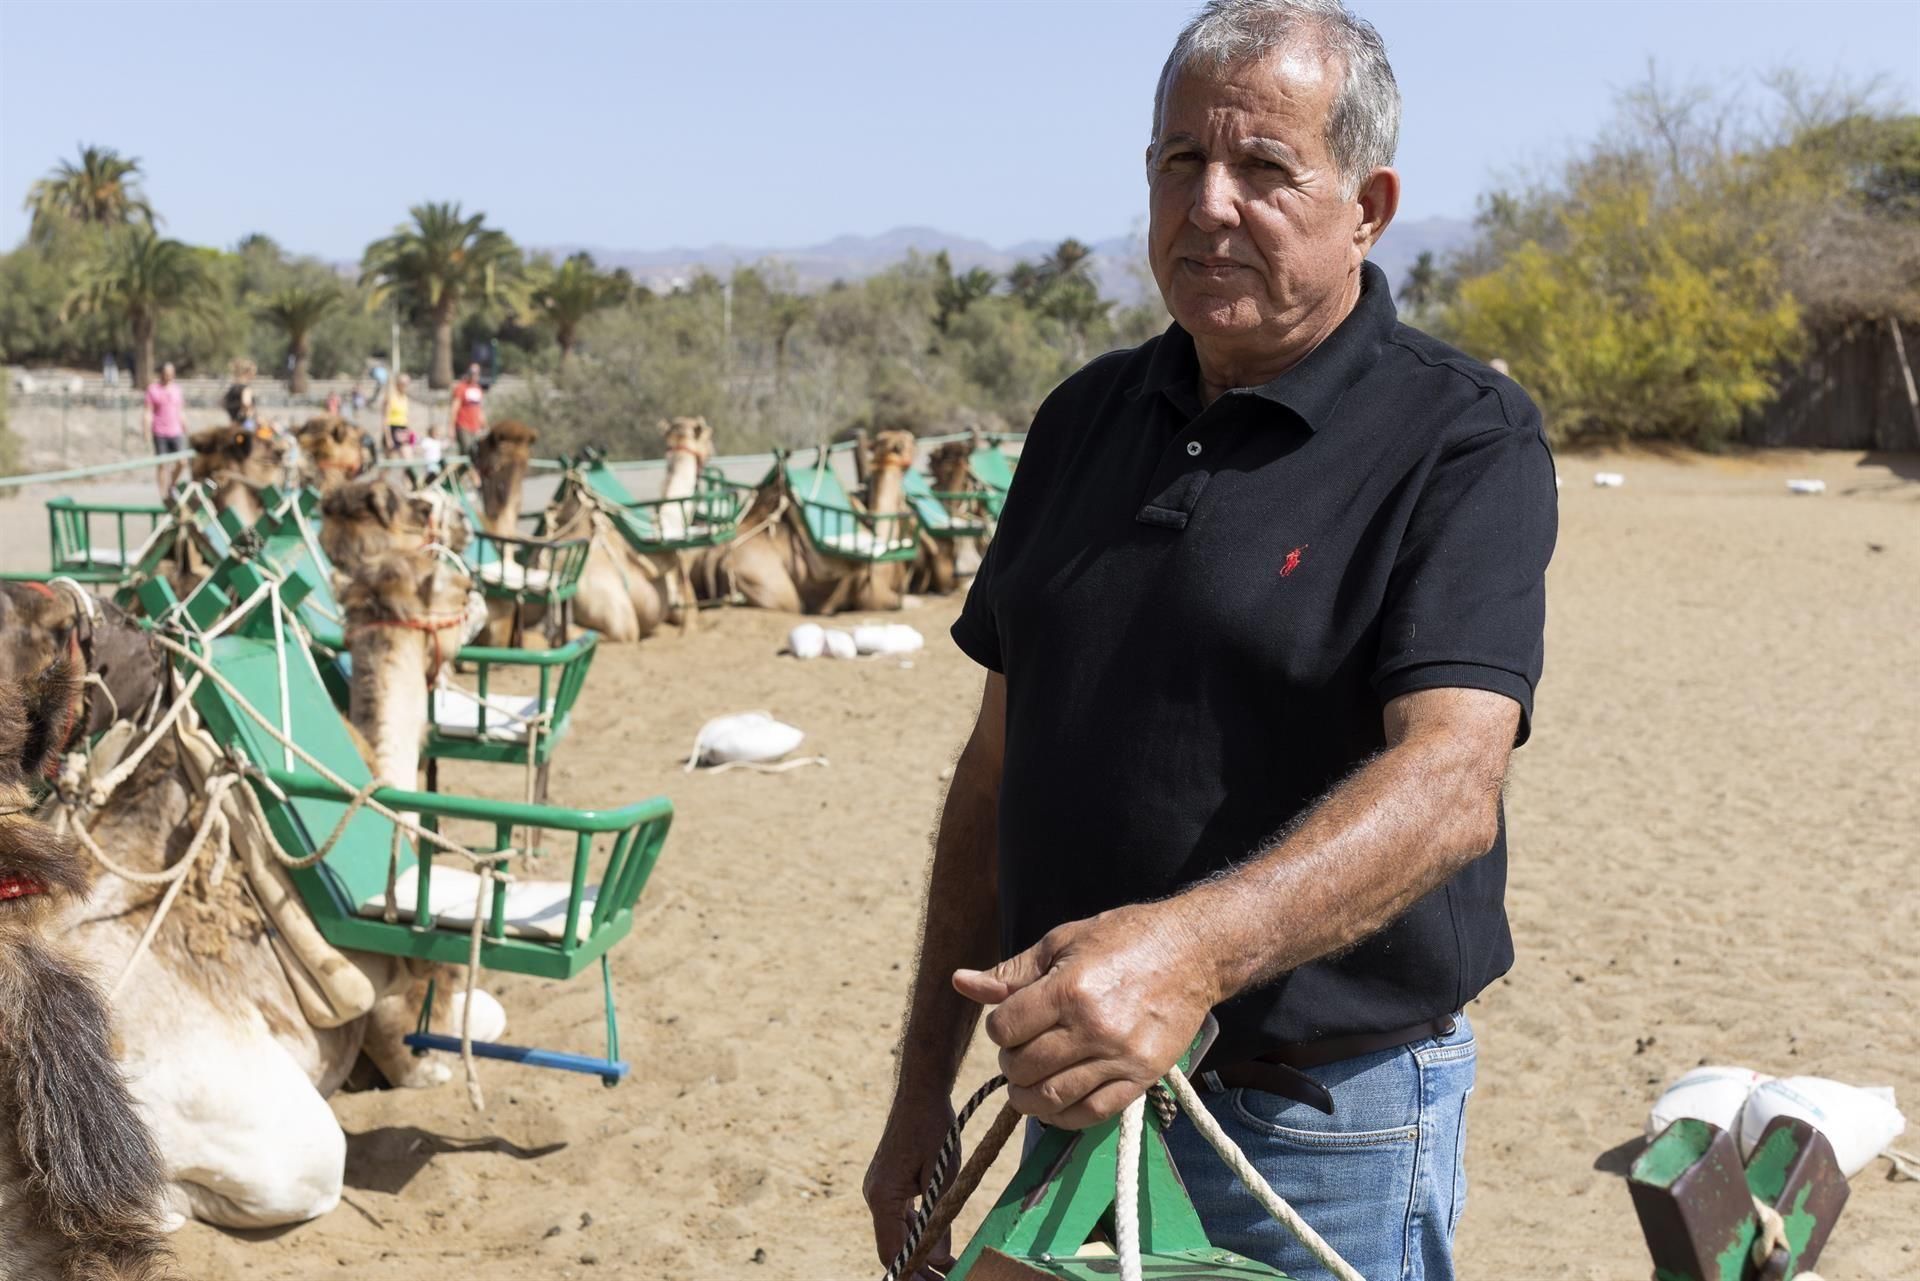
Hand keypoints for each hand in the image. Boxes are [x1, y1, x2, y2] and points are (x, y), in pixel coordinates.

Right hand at [865, 1090, 958, 1277]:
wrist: (920, 1094)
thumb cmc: (932, 1128)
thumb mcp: (941, 1176)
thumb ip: (937, 1219)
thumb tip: (938, 1260)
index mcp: (882, 1197)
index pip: (892, 1251)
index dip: (911, 1274)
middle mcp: (875, 1197)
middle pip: (894, 1246)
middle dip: (918, 1268)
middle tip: (946, 1280)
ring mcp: (881, 1191)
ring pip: (898, 1234)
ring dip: (919, 1253)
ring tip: (946, 1271)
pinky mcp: (890, 1185)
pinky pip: (901, 1218)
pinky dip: (917, 1233)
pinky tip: (938, 1245)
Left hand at [953, 902, 1218, 1128]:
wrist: (1193, 951)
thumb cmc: (1125, 938)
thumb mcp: (1063, 941)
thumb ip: (1012, 971)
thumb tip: (961, 982)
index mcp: (1069, 989)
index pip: (1005, 1029)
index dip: (998, 1028)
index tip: (1010, 1021)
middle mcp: (1093, 1028)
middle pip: (1024, 1067)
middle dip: (1011, 1062)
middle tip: (1019, 1050)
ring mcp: (1120, 1058)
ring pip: (1051, 1098)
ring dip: (1027, 1096)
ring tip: (1029, 1081)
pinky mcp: (1142, 1078)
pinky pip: (1091, 1113)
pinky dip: (1062, 1116)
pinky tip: (1054, 1103)